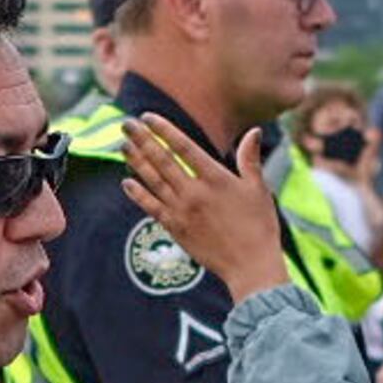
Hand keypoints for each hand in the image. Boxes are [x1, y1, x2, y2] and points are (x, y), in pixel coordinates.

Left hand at [117, 118, 293, 300]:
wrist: (250, 266)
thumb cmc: (259, 226)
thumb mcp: (258, 189)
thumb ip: (250, 159)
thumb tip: (254, 130)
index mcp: (216, 178)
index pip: (183, 147)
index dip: (163, 130)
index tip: (147, 117)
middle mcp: (195, 192)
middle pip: (162, 160)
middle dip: (142, 140)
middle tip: (126, 124)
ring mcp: (182, 211)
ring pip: (153, 181)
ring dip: (136, 162)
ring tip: (123, 146)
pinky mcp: (176, 229)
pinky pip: (151, 207)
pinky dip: (138, 194)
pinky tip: (127, 182)